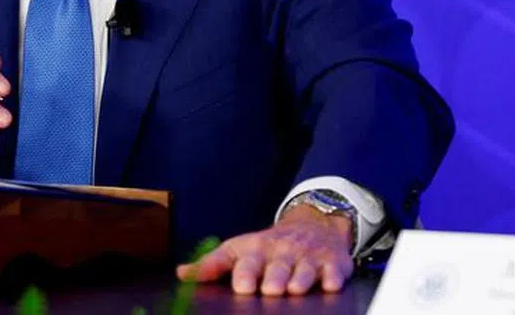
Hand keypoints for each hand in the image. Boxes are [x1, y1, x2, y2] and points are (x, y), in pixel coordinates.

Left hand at [176, 204, 354, 295]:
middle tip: (269, 289)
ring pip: (304, 269)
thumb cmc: (269, 246)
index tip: (241, 285)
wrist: (312, 226)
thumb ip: (212, 264)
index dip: (243, 272)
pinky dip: (332, 278)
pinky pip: (333, 271)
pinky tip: (330, 284)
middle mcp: (282, 252)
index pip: (246, 260)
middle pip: (277, 266)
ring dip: (300, 279)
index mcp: (256, 250)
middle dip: (273, 277)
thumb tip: (181, 274)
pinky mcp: (332, 263)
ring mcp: (308, 257)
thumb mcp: (239, 249)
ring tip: (294, 289)